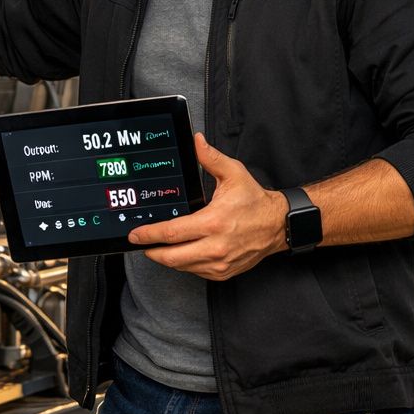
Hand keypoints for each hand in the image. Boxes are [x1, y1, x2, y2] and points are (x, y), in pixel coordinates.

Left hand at [126, 132, 288, 280]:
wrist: (278, 225)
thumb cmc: (255, 201)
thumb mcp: (234, 173)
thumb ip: (210, 157)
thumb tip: (195, 141)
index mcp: (214, 222)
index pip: (172, 233)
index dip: (150, 235)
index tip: (135, 234)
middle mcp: (216, 246)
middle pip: (172, 257)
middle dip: (152, 251)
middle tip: (141, 243)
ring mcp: (220, 262)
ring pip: (182, 267)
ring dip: (167, 258)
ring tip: (158, 246)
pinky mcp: (224, 272)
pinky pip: (195, 272)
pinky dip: (184, 263)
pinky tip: (180, 252)